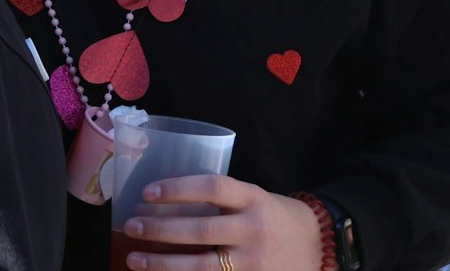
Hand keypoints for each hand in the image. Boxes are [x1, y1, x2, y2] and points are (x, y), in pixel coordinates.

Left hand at [115, 175, 320, 268]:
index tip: (148, 192)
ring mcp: (253, 262)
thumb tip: (166, 203)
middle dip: (161, 229)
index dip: (178, 188)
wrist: (318, 246)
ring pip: (202, 266)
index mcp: (253, 198)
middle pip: (201, 230)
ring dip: (163, 263)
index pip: (212, 187)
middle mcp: (253, 229)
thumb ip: (220, 201)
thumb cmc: (274, 216)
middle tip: (131, 225)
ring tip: (134, 258)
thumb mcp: (253, 198)